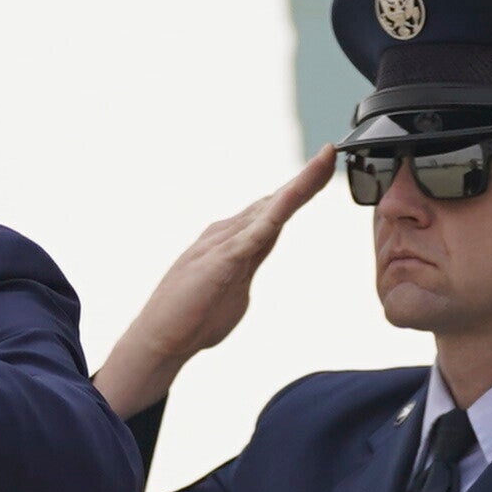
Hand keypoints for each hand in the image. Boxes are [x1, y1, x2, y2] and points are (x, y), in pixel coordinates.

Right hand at [101, 150, 335, 417]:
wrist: (160, 339)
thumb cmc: (193, 318)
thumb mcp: (230, 290)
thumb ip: (242, 271)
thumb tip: (249, 267)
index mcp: (234, 242)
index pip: (274, 211)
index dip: (300, 191)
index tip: (324, 171)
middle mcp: (229, 234)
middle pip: (276, 201)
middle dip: (306, 178)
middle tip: (331, 153)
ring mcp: (225, 244)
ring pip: (271, 208)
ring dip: (299, 185)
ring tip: (323, 161)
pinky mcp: (221, 261)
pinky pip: (256, 232)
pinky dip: (277, 211)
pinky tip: (295, 197)